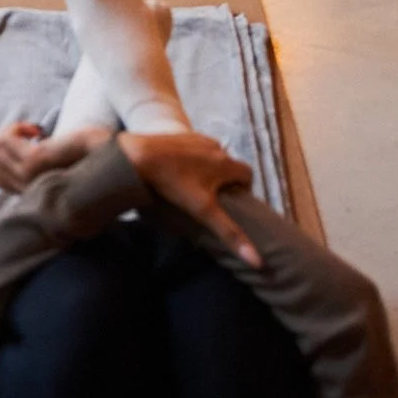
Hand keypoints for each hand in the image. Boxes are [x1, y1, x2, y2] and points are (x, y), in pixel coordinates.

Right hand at [0, 119, 112, 191]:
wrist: (121, 162)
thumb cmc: (98, 159)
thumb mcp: (67, 162)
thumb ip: (44, 163)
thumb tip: (22, 155)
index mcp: (33, 190)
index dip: (5, 152)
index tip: (30, 141)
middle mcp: (27, 188)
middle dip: (4, 138)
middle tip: (31, 133)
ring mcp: (29, 177)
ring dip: (8, 132)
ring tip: (34, 130)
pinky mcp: (36, 162)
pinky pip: (5, 141)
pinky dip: (15, 127)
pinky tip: (37, 127)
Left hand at [118, 131, 259, 266]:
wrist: (140, 155)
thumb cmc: (175, 183)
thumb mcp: (203, 211)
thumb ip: (229, 233)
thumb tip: (257, 261)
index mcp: (225, 163)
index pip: (248, 174)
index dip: (245, 189)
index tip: (234, 203)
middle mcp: (216, 146)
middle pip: (230, 165)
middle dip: (226, 181)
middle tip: (213, 199)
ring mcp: (198, 138)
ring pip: (212, 156)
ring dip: (210, 169)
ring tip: (195, 187)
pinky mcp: (181, 136)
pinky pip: (196, 149)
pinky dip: (194, 160)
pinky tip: (179, 172)